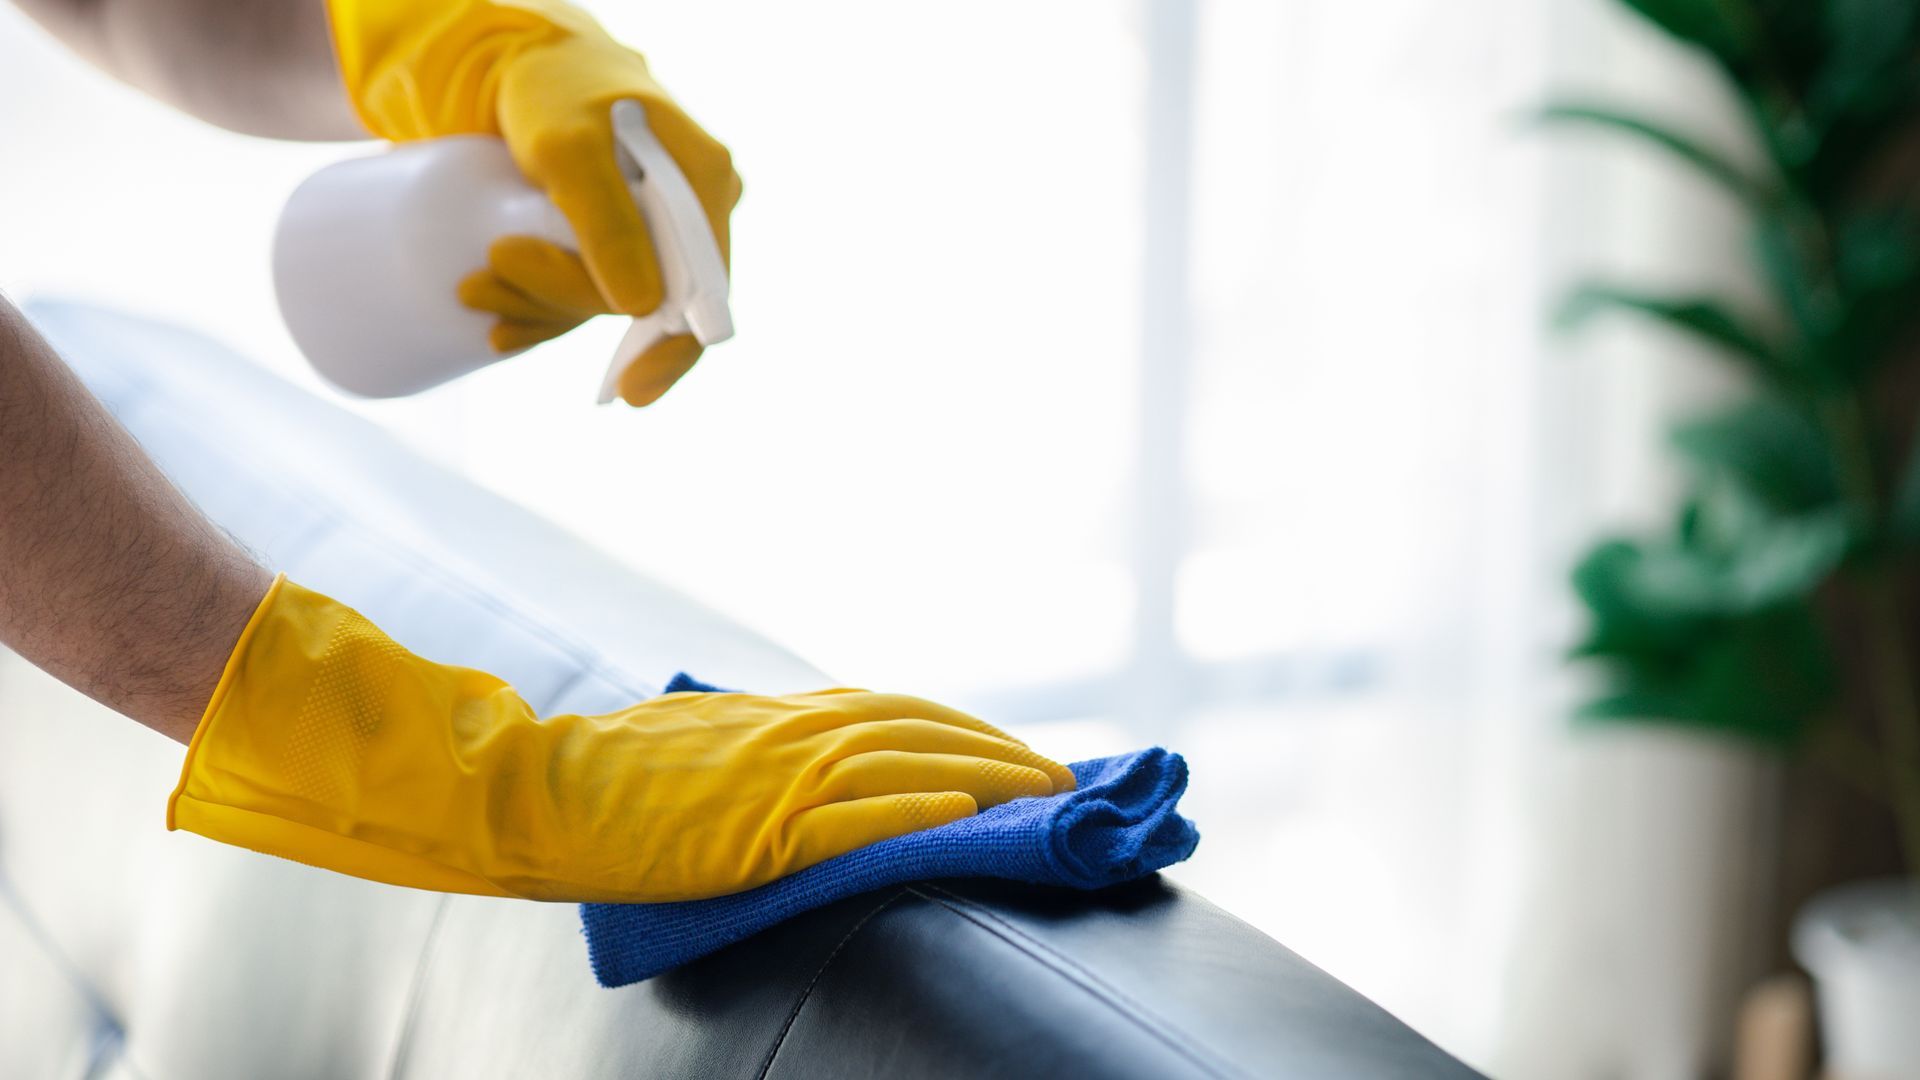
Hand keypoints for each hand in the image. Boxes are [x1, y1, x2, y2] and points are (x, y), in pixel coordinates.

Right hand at [170, 578, 1074, 902]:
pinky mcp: (751, 830)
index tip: (1021, 752)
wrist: (537, 790)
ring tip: (1044, 796)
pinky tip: (959, 816)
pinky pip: (846, 818)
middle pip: (920, 730)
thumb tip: (827, 753)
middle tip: (1066, 778)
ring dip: (983, 775)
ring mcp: (773, 779)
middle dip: (1001, 750)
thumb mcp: (707, 739)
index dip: (968, 728)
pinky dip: (909, 811)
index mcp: (781, 714)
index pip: (899, 711)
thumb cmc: (614, 773)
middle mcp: (791, 733)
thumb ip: (771, 741)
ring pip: (902, 764)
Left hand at [329, 0, 740, 404]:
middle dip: (560, 305)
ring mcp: (650, 229)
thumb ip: (605, 221)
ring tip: (475, 291)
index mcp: (705, 185)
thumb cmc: (551, 87)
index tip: (630, 393)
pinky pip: (587, 294)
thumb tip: (641, 309)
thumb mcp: (568, 148)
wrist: (519, 59)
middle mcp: (688, 213)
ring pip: (606, 302)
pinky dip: (541, 312)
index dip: (672, 351)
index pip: (706, 290)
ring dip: (539, 310)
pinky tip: (502, 329)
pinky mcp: (611, 239)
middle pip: (644, 300)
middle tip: (484, 286)